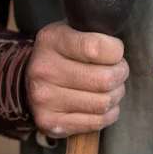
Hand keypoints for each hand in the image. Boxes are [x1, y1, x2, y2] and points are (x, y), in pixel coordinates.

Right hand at [25, 21, 128, 137]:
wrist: (32, 80)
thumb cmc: (65, 53)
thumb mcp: (75, 31)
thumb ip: (96, 32)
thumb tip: (119, 47)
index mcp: (51, 40)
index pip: (96, 48)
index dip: (116, 51)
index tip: (115, 52)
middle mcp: (43, 70)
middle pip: (105, 79)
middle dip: (120, 75)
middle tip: (118, 71)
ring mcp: (44, 99)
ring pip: (104, 102)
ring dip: (116, 95)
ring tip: (110, 88)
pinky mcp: (51, 123)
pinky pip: (97, 122)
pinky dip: (109, 114)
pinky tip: (102, 104)